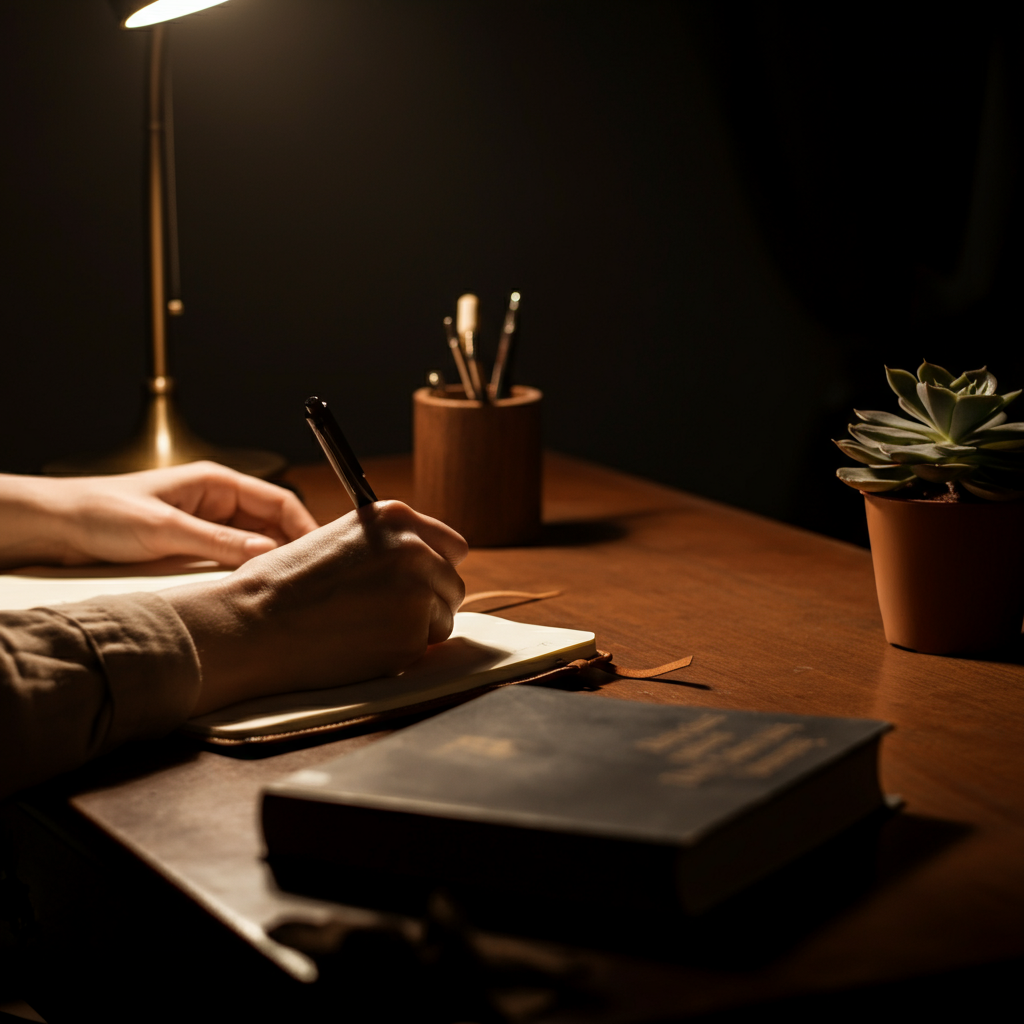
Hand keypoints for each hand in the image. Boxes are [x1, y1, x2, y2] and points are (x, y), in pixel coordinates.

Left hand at [0, 462, 318, 568]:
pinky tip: (252, 589)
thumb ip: (218, 543)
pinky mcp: (191, 547)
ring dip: (269, 562)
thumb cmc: (102, 512)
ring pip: (254, 543)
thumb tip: (266, 553)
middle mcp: (216, 502)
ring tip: (285, 586)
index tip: (319, 553)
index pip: (278, 500)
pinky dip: (245, 572)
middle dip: (292, 546)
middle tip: (307, 577)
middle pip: (272, 523)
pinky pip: (231, 558)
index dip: (304, 525)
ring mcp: (205, 525)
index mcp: (216, 483)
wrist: (57, 526)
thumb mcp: (165, 529)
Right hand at [164, 501, 467, 714]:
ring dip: (414, 629)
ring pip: (442, 619)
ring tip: (364, 627)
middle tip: (385, 615)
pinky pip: (423, 649)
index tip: (420, 583)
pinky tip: (359, 645)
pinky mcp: (412, 635)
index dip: (435, 568)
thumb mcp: (342, 540)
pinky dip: (399, 653)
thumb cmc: (283, 584)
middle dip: (428, 602)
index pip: (452, 546)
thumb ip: (388, 546)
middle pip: (451, 584)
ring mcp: (418, 591)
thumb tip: (426, 565)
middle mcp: (415, 548)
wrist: (252, 623)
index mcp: (395, 517)